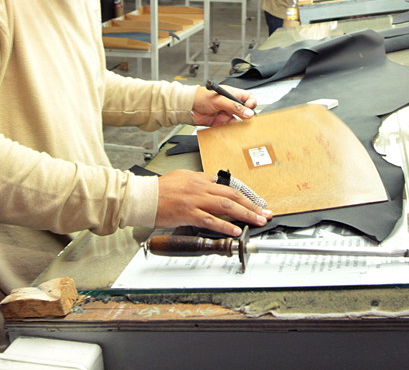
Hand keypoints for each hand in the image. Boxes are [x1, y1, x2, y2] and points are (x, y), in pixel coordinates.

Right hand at [155, 170, 272, 235]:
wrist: (144, 197)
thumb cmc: (160, 189)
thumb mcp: (183, 177)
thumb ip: (200, 181)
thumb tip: (213, 185)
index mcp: (200, 179)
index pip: (228, 186)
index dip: (245, 195)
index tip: (256, 203)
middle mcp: (201, 187)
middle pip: (232, 195)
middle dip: (252, 204)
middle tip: (264, 212)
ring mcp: (195, 200)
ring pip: (226, 205)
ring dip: (245, 214)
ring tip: (257, 220)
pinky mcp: (188, 213)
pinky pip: (210, 219)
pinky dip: (225, 225)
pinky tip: (235, 230)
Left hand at [192, 85, 256, 126]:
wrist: (187, 106)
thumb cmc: (199, 97)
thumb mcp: (219, 100)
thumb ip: (234, 106)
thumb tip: (248, 112)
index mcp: (231, 94)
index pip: (247, 98)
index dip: (251, 103)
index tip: (250, 109)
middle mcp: (229, 104)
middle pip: (244, 111)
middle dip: (247, 116)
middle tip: (248, 121)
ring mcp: (225, 113)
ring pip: (237, 120)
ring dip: (239, 125)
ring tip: (240, 128)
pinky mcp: (219, 122)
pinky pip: (228, 128)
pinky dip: (230, 130)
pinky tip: (230, 131)